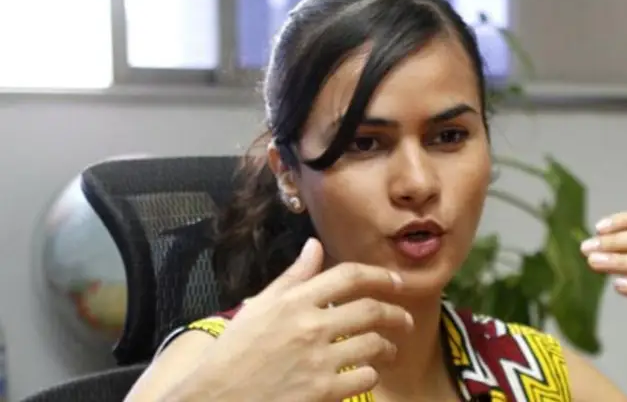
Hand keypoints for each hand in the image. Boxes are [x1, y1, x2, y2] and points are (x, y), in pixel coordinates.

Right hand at [190, 238, 413, 400]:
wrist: (215, 399)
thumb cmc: (233, 353)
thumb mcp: (258, 307)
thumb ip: (292, 277)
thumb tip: (314, 245)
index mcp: (294, 301)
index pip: (349, 277)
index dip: (380, 276)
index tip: (397, 282)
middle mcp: (310, 326)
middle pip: (371, 311)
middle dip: (397, 314)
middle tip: (405, 321)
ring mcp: (319, 361)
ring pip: (374, 345)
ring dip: (388, 347)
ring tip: (389, 350)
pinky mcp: (323, 392)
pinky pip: (365, 378)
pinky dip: (372, 375)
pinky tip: (367, 374)